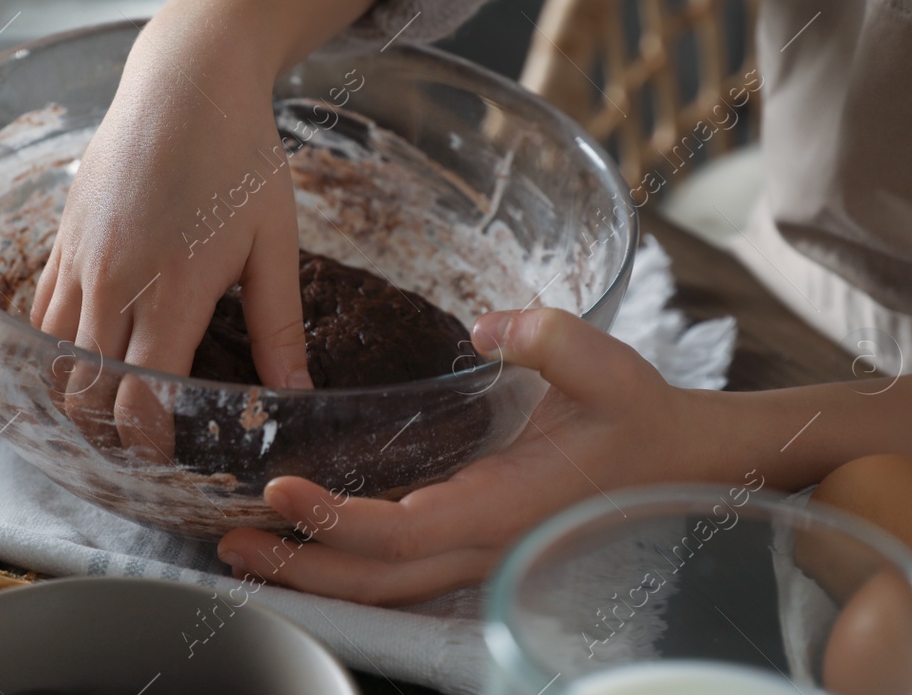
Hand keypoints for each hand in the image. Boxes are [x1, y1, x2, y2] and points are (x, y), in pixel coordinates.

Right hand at [30, 0, 387, 449]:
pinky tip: (85, 360)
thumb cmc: (240, 157)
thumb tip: (296, 396)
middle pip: (87, 391)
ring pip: (54, 358)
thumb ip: (280, 329)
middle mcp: (113, 281)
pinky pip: (41, 314)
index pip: (141, 398)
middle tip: (141, 449)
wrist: (186, 81)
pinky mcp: (62, 240)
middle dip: (109, 432)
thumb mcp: (275, 244)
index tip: (170, 460)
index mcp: (172, 289)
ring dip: (77, 396)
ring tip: (112, 414)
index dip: (149, 443)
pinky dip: (55, 349)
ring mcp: (79, 260)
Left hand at [215, 308, 723, 605]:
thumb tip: (486, 328)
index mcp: (504, 507)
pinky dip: (347, 560)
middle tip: (228, 538)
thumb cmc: (640, 418)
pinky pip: (403, 567)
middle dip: (299, 566)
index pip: (402, 532)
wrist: (682, 464)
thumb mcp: (608, 366)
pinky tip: (310, 536)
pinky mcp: (476, 541)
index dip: (335, 521)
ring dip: (314, 571)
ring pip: (385, 584)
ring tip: (247, 544)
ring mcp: (479, 551)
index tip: (280, 491)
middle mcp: (484, 543)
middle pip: (376, 579)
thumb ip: (549, 338)